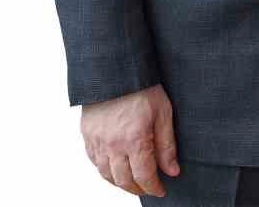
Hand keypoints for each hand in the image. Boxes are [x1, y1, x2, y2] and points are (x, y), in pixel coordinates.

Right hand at [80, 83, 179, 197]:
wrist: (115, 68)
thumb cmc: (141, 86)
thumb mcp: (163, 113)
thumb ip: (167, 145)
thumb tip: (172, 171)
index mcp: (134, 140)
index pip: (144, 176)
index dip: (153, 188)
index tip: (160, 190)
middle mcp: (113, 144)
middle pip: (124, 180)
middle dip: (138, 189)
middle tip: (147, 188)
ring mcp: (97, 140)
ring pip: (106, 174)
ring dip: (120, 183)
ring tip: (131, 182)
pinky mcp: (87, 133)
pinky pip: (94, 161)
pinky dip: (104, 169)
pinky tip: (114, 167)